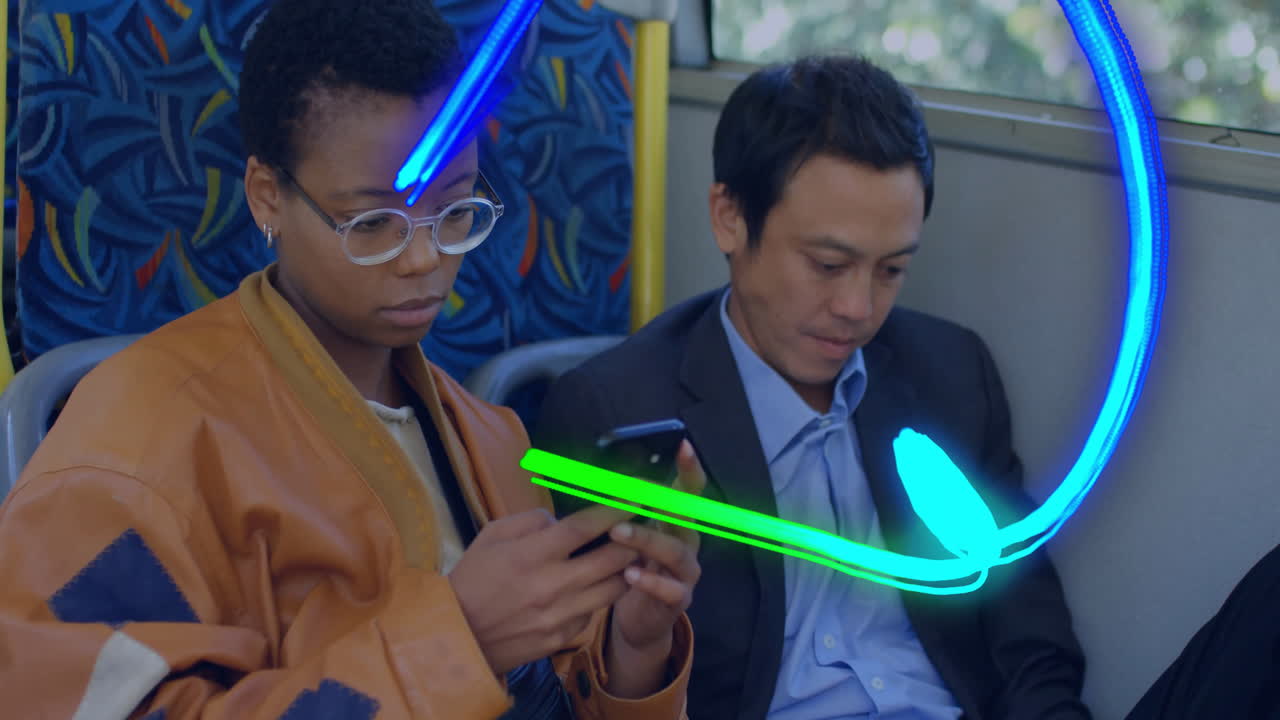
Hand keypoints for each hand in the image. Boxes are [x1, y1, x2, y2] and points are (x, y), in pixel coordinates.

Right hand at [447, 505, 639, 675]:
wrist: (457, 635)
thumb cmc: (473, 578)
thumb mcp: (493, 536)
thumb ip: (531, 521)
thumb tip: (561, 521)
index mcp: (533, 554)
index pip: (584, 527)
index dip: (614, 509)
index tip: (635, 495)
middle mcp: (552, 585)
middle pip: (612, 559)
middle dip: (633, 541)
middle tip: (639, 531)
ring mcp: (560, 615)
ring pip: (614, 589)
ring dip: (624, 571)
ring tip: (625, 559)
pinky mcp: (562, 637)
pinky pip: (593, 613)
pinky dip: (597, 598)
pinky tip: (591, 589)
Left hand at [604, 440, 705, 696]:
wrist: (638, 620)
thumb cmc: (631, 568)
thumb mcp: (628, 537)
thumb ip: (623, 510)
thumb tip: (599, 476)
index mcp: (675, 523)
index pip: (687, 492)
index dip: (688, 469)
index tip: (683, 446)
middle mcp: (687, 543)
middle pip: (684, 518)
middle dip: (663, 504)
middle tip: (636, 494)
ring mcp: (686, 572)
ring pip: (676, 552)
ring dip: (647, 540)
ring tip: (618, 534)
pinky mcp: (679, 599)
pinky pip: (671, 590)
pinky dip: (651, 582)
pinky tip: (630, 576)